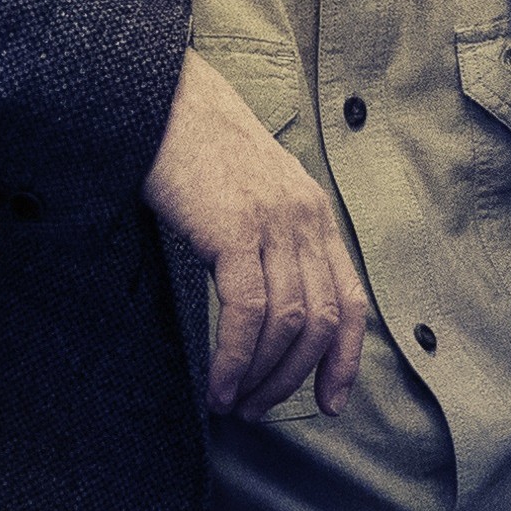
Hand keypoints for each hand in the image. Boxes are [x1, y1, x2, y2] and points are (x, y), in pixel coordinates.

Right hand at [141, 50, 367, 416]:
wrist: (160, 98)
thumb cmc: (195, 149)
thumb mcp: (250, 193)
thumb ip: (269, 239)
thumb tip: (267, 305)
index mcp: (315, 214)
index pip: (349, 301)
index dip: (346, 358)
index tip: (332, 402)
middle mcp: (305, 220)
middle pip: (321, 322)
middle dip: (295, 379)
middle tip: (261, 411)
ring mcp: (274, 223)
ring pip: (288, 324)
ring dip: (262, 377)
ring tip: (234, 404)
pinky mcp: (235, 229)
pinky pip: (247, 312)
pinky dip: (236, 358)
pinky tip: (219, 383)